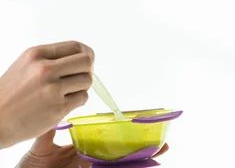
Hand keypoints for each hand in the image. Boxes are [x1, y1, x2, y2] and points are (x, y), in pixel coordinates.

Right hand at [0, 41, 94, 148]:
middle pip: (86, 62)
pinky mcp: (58, 107)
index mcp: (36, 54)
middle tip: (79, 78)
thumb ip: (51, 59)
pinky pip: (83, 98)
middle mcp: (45, 69)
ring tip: (67, 92)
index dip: (86, 54)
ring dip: (82, 87)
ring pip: (87, 80)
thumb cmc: (11, 94)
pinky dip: (78, 101)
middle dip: (87, 70)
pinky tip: (64, 103)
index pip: (76, 46)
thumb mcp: (26, 66)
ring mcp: (52, 88)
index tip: (86, 62)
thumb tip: (83, 58)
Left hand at [16, 130, 169, 167]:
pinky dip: (132, 167)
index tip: (139, 124)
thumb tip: (59, 111)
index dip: (124, 133)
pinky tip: (148, 163)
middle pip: (122, 153)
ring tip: (161, 149)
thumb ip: (51, 131)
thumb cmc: (34, 167)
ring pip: (123, 164)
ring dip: (143, 157)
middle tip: (161, 139)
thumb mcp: (42, 146)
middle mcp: (92, 160)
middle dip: (142, 147)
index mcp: (83, 149)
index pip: (107, 139)